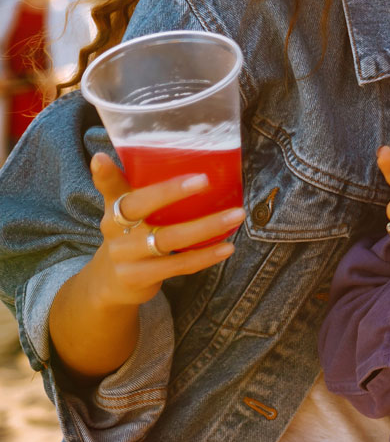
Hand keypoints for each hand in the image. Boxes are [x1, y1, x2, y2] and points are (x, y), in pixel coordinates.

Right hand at [81, 152, 240, 310]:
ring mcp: (125, 255)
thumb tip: (188, 160)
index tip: (102, 158)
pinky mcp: (139, 277)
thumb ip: (145, 189)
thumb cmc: (131, 235)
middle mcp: (114, 229)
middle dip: (170, 192)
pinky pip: (178, 265)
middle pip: (138, 207)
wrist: (110, 283)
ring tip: (236, 215)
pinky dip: (205, 256)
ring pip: (167, 238)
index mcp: (114, 207)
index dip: (105, 174)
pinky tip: (227, 248)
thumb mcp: (130, 213)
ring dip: (206, 227)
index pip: (109, 187)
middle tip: (204, 180)